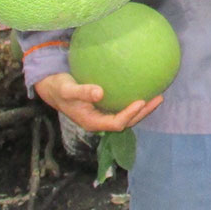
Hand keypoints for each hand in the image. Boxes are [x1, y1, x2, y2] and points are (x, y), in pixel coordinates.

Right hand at [33, 72, 161, 132]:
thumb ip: (82, 92)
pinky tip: (142, 86)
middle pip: (126, 121)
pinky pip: (121, 105)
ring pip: (126, 114)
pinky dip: (133, 99)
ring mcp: (102, 114)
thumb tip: (100, 92)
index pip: (116, 123)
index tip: (141, 101)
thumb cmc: (59, 88)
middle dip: (143, 112)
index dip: (129, 115)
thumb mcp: (67, 89)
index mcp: (92, 122)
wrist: (52, 88)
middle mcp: (100, 121)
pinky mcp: (104, 106)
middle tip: (158, 98)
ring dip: (142, 108)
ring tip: (158, 95)